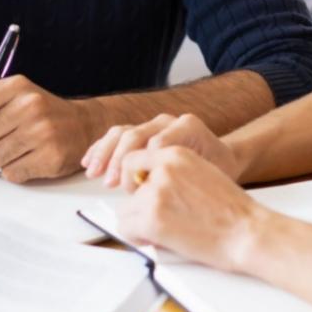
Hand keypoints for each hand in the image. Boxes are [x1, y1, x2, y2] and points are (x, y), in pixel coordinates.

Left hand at [0, 75, 101, 182]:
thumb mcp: (12, 97)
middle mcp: (31, 106)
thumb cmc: (44, 112)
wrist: (85, 125)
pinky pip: (11, 174)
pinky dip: (13, 171)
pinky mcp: (51, 157)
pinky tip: (28, 159)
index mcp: (17, 87)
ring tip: (15, 150)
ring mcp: (43, 133)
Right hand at [83, 112, 237, 189]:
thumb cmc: (217, 170)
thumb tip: (156, 189)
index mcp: (187, 126)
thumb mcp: (211, 175)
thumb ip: (188, 177)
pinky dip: (101, 148)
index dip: (144, 166)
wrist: (222, 159)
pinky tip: (89, 162)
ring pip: (122, 132)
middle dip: (120, 160)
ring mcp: (153, 125)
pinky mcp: (141, 132)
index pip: (157, 143)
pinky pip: (117, 136)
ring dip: (105, 153)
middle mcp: (167, 121)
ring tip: (95, 172)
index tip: (137, 188)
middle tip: (112, 182)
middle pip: (136, 134)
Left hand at [114, 146, 266, 271]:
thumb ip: (174, 172)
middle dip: (137, 203)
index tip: (135, 190)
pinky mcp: (152, 219)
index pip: (134, 158)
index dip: (133, 178)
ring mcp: (156, 193)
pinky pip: (125, 228)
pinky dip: (137, 238)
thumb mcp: (202, 173)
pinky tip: (158, 240)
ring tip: (165, 231)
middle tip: (157, 216)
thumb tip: (146, 184)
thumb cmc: (233, 212)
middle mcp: (164, 169)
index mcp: (177, 153)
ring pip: (125, 209)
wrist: (248, 233)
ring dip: (138, 222)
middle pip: (127, 184)